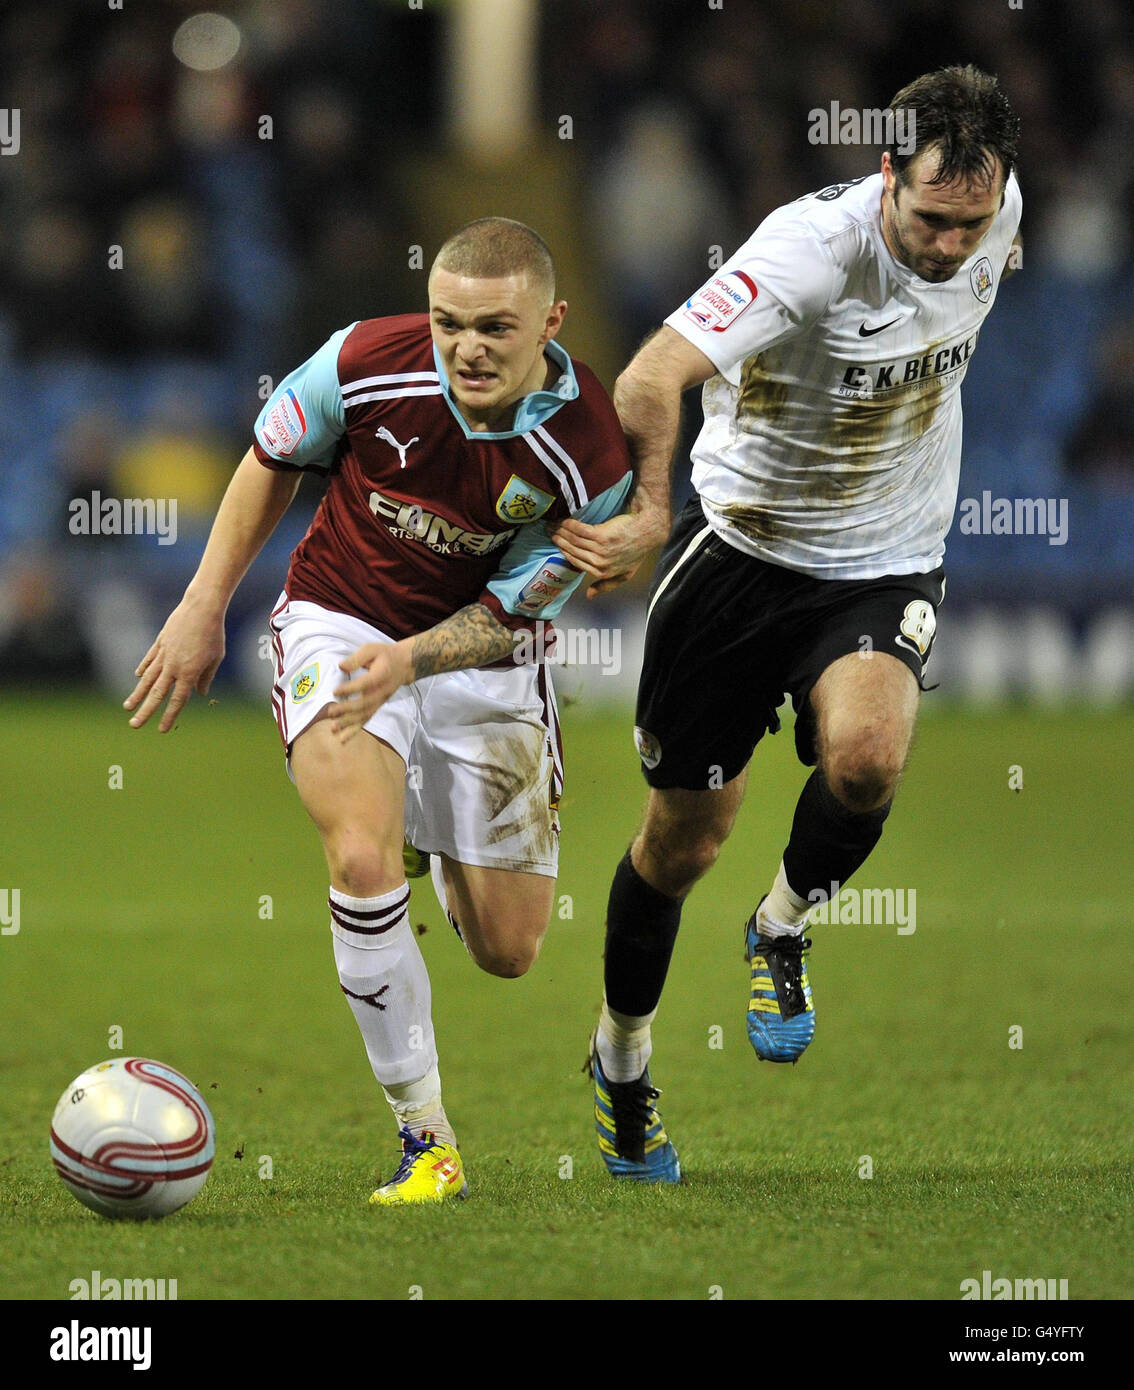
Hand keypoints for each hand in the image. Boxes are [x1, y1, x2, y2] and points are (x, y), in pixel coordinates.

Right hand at [123, 595, 225, 731]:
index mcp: (188, 673)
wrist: (201, 608)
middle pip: (156, 694)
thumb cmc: (213, 634)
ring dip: (137, 694)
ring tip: (128, 707)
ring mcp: (164, 654)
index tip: (161, 729)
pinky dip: (144, 669)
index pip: (177, 700)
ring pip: (148, 679)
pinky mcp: (160, 643)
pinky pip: (150, 660)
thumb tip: (199, 693)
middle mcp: (173, 666)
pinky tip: (138, 678)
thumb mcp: (215, 657)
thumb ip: (206, 677)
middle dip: (145, 711)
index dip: (169, 716)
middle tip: (134, 725)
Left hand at [328, 641, 412, 742]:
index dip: (351, 689)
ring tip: (334, 729)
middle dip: (347, 710)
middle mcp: (381, 692)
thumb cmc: (385, 655)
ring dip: (349, 724)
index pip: (365, 684)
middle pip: (364, 704)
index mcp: (380, 676)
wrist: (404, 665)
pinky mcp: (377, 706)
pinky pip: (366, 720)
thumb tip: (341, 666)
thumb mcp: (372, 649)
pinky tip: (342, 738)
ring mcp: (380, 701)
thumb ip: (357, 658)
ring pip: (365, 716)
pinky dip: (354, 730)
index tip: (335, 691)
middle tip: (331, 712)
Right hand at [549, 509, 668, 596]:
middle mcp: (600, 563)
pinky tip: (563, 520)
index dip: (565, 552)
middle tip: (550, 530)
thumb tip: (589, 595)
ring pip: (574, 540)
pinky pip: (579, 530)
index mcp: (602, 572)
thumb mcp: (625, 574)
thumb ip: (607, 585)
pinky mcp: (601, 536)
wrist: (648, 529)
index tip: (557, 543)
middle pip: (573, 550)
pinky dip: (569, 525)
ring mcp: (600, 550)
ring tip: (553, 524)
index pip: (577, 562)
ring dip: (561, 531)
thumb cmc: (637, 550)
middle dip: (559, 540)